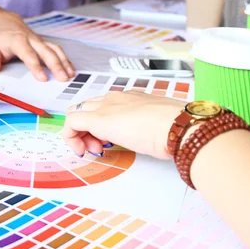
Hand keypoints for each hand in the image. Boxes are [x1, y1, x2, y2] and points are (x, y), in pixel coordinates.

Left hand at [0, 12, 74, 81]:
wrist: (8, 23)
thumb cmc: (1, 38)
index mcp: (18, 41)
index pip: (29, 55)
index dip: (36, 67)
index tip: (43, 78)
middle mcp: (32, 40)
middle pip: (47, 52)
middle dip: (56, 65)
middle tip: (63, 79)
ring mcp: (40, 41)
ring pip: (55, 50)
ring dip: (64, 62)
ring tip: (70, 75)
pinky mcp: (46, 43)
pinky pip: (58, 50)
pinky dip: (66, 60)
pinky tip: (71, 70)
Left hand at [61, 92, 183, 157]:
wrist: (179, 126)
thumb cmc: (176, 127)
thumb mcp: (157, 125)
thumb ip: (148, 127)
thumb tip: (150, 137)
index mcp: (130, 98)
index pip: (105, 106)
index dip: (101, 125)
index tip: (110, 141)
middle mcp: (115, 98)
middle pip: (87, 108)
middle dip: (87, 129)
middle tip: (100, 147)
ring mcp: (106, 106)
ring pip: (77, 112)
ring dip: (80, 134)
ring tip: (95, 149)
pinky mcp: (98, 119)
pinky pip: (71, 122)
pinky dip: (70, 137)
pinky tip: (82, 150)